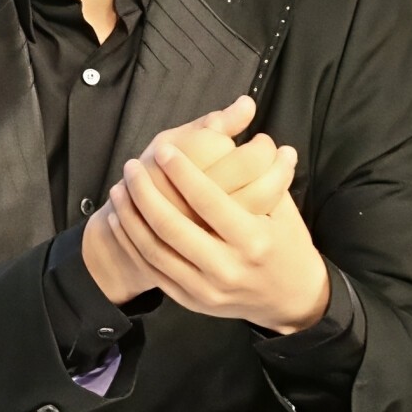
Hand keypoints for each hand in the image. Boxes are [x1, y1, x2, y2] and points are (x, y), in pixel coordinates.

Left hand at [108, 143, 329, 333]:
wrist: (291, 300)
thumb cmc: (287, 242)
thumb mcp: (285, 207)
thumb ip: (258, 163)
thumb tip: (244, 109)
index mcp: (253, 239)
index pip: (209, 200)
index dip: (181, 172)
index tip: (162, 149)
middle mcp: (228, 268)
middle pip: (173, 226)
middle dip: (145, 192)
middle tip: (131, 166)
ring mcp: (207, 289)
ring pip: (155, 250)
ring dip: (131, 216)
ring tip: (119, 188)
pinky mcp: (192, 301)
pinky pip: (154, 271)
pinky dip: (133, 244)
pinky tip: (121, 219)